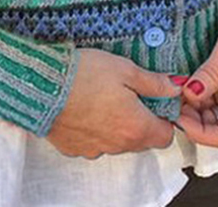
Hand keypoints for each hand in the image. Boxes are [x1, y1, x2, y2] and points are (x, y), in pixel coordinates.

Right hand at [46, 48, 182, 157]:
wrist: (42, 84)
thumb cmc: (85, 73)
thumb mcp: (125, 69)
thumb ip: (153, 83)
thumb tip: (175, 88)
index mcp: (136, 126)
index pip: (165, 135)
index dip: (163, 117)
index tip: (154, 100)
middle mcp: (118, 145)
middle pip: (141, 140)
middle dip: (140, 120)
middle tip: (127, 93)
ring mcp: (94, 149)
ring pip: (116, 142)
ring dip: (116, 125)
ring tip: (102, 97)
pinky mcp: (74, 148)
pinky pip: (93, 142)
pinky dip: (93, 129)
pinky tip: (84, 107)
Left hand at [176, 0, 217, 148]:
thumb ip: (212, 72)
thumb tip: (190, 94)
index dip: (200, 133)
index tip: (177, 116)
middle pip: (213, 127)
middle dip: (189, 118)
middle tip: (167, 99)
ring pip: (207, 111)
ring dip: (188, 105)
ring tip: (169, 87)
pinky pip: (207, 94)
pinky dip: (192, 92)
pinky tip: (179, 80)